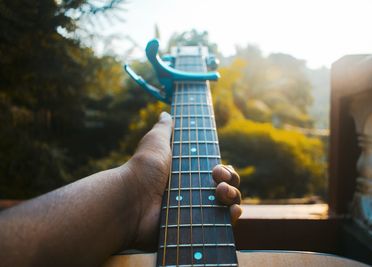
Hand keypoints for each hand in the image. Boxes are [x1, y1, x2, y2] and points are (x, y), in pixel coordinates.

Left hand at [121, 112, 241, 247]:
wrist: (131, 201)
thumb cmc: (143, 170)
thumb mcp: (155, 142)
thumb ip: (164, 128)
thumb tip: (166, 114)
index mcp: (189, 174)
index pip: (218, 172)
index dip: (224, 170)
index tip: (217, 168)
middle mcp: (195, 193)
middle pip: (227, 187)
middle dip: (231, 180)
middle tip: (217, 178)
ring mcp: (197, 212)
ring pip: (229, 205)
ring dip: (233, 196)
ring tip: (220, 192)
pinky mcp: (197, 229)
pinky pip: (223, 225)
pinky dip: (232, 217)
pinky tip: (230, 210)